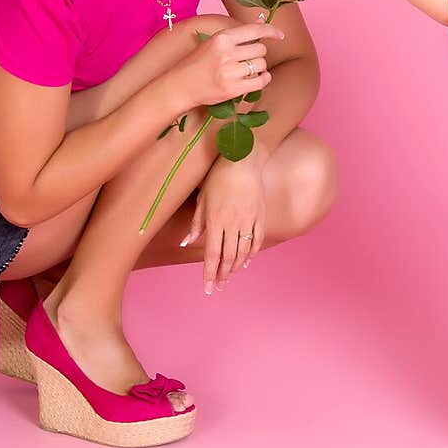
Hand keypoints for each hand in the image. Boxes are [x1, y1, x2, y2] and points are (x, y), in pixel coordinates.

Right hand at [177, 20, 283, 107]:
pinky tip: (257, 78)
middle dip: (259, 54)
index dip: (271, 31)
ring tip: (247, 70)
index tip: (280, 35)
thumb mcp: (212, 43)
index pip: (254, 30)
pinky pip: (260, 81)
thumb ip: (236, 36)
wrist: (180, 85)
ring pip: (261, 65)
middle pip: (261, 49)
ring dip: (259, 67)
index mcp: (222, 38)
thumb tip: (261, 26)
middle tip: (248, 58)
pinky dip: (263, 79)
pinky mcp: (233, 89)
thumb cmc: (197, 63)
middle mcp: (227, 53)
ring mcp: (230, 72)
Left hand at [183, 152, 266, 294]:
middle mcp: (233, 223)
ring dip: (235, 267)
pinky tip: (246, 261)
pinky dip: (251, 253)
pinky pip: (256, 240)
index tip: (208, 287)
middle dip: (222, 274)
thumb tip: (187, 241)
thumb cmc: (218, 176)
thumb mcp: (202, 197)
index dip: (209, 273)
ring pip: (242, 251)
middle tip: (218, 286)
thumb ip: (196, 222)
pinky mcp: (260, 216)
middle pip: (228, 256)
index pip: (212, 253)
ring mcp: (248, 220)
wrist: (243, 161)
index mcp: (216, 220)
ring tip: (229, 276)